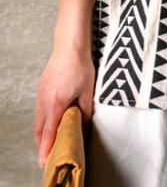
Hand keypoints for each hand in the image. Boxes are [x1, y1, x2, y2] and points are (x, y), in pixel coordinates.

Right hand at [33, 46, 94, 168]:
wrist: (70, 45)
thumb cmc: (81, 66)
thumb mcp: (88, 92)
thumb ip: (85, 113)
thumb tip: (84, 128)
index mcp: (56, 104)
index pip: (48, 132)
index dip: (46, 148)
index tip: (44, 161)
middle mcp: (44, 101)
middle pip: (39, 130)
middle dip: (42, 144)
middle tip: (46, 156)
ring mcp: (40, 94)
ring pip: (38, 120)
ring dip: (41, 133)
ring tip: (47, 143)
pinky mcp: (41, 88)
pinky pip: (39, 110)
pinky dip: (42, 121)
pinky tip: (49, 122)